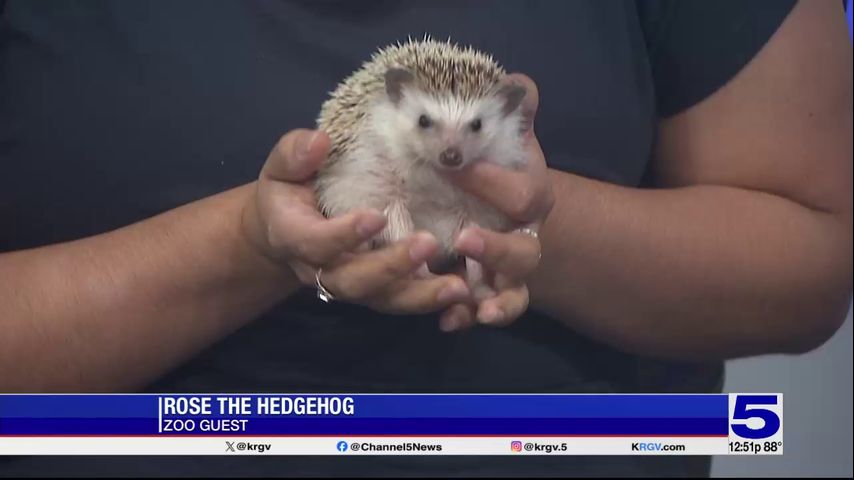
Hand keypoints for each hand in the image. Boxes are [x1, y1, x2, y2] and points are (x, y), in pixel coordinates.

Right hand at [241, 129, 470, 313]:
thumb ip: (294, 155)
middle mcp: (322, 271)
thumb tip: (319, 141)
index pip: (316, 243)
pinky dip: (431, 301)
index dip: (344, 235)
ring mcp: (351, 285)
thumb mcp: (281, 168)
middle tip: (427, 243)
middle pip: (355, 281)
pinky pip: (401, 302)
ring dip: (421, 295)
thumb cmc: (289, 191)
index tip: (376, 216)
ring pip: (384, 299)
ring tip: (457, 287)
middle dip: (392, 267)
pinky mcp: (376, 291)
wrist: (284, 231)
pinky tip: (463, 292)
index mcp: (294, 237)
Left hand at [440, 73, 553, 330]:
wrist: (495, 204)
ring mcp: (505, 272)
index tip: (455, 166)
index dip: (493, 182)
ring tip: (476, 307)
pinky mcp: (482, 292)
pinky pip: (480, 311)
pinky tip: (448, 322)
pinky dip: (466, 318)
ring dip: (496, 302)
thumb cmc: (495, 164)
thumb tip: (519, 84)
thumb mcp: (503, 135)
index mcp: (529, 197)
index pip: (523, 194)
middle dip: (498, 249)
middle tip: (466, 238)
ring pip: (513, 295)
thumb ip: (512, 110)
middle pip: (524, 254)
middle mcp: (524, 238)